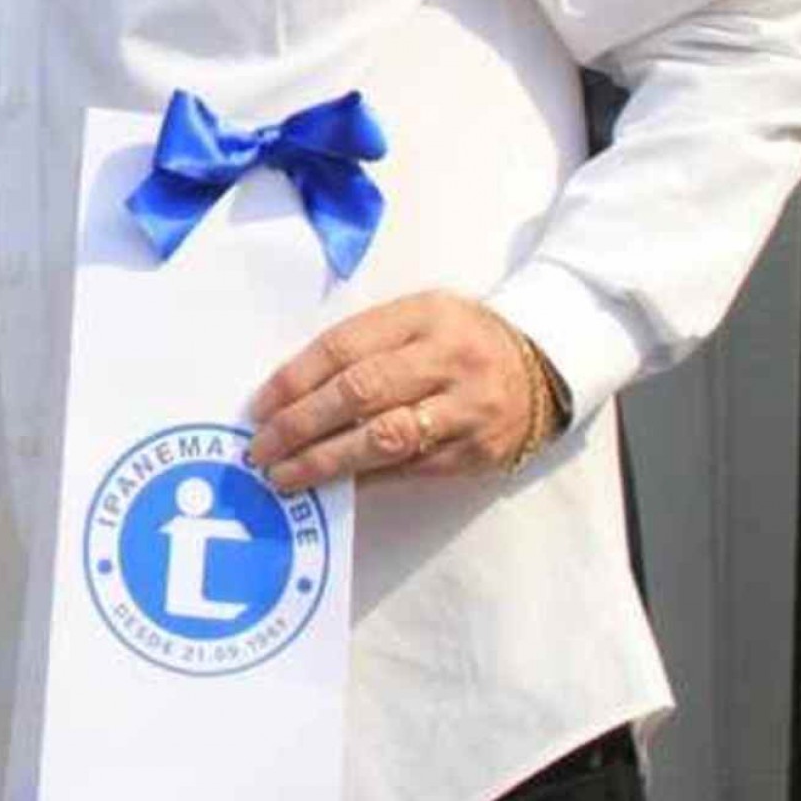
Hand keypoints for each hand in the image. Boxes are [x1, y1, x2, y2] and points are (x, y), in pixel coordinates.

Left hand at [249, 290, 535, 490]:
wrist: (542, 367)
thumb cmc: (458, 340)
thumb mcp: (418, 317)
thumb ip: (364, 344)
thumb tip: (290, 392)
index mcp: (425, 315)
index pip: (345, 346)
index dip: (295, 378)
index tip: (258, 406)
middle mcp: (448, 359)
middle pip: (360, 392)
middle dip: (301, 424)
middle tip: (260, 448)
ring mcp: (466, 409)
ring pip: (384, 438)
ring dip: (325, 461)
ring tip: (283, 475)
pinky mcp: (475, 453)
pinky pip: (408, 470)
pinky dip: (362, 479)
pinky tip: (329, 485)